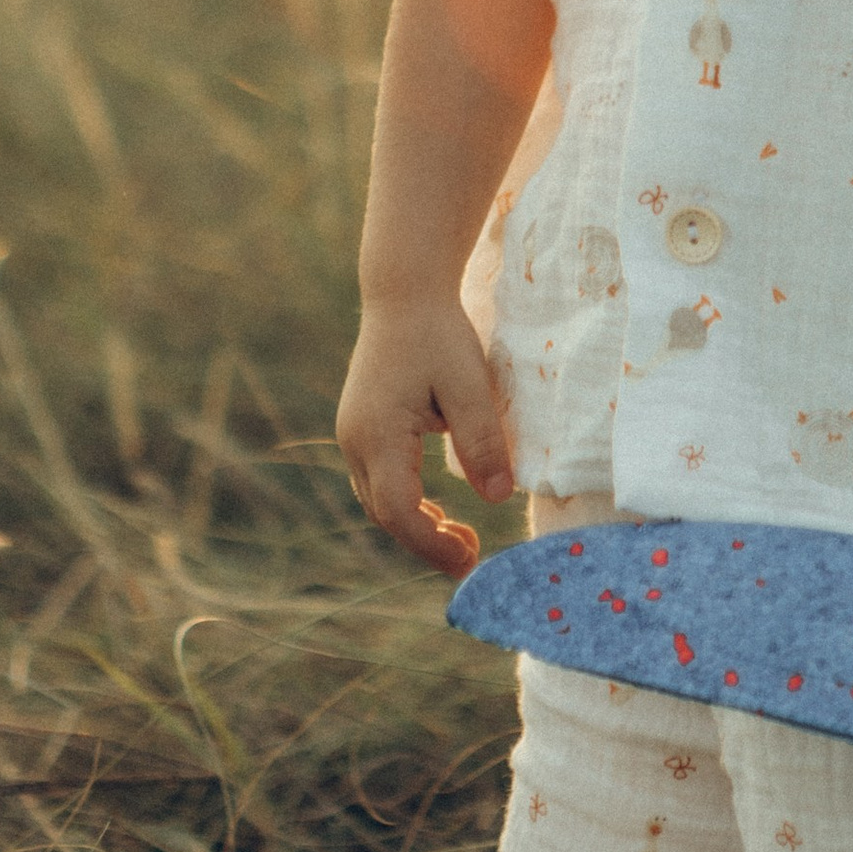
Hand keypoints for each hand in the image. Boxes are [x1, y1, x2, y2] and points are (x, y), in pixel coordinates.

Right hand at [336, 292, 514, 573]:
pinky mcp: (360, 426)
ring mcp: (353, 434)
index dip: (432, 544)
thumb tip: (499, 498)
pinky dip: (405, 502)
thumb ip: (482, 441)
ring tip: (459, 536)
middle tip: (471, 554)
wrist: (404, 291)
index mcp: (378, 434)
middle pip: (384, 514)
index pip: (399, 511)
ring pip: (377, 500)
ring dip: (414, 525)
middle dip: (425, 542)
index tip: (469, 559)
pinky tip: (436, 509)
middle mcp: (355, 440)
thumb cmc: (438, 333)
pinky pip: (378, 480)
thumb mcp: (468, 384)